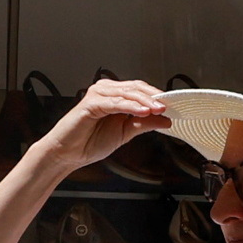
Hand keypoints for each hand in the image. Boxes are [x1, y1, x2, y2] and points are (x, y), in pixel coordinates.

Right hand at [40, 76, 179, 182]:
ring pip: (128, 93)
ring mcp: (98, 94)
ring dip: (146, 101)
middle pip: (136, 88)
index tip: (175, 106)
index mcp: (114, 95)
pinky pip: (115, 103)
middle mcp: (106, 90)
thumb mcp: (125, 132)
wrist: (67, 154)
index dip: (158, 97)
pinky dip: (131, 106)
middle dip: (155, 97)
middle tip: (171, 106)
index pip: (140, 90)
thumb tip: (166, 120)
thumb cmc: (90, 142)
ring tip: (160, 109)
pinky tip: (144, 112)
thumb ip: (144, 123)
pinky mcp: (90, 103)